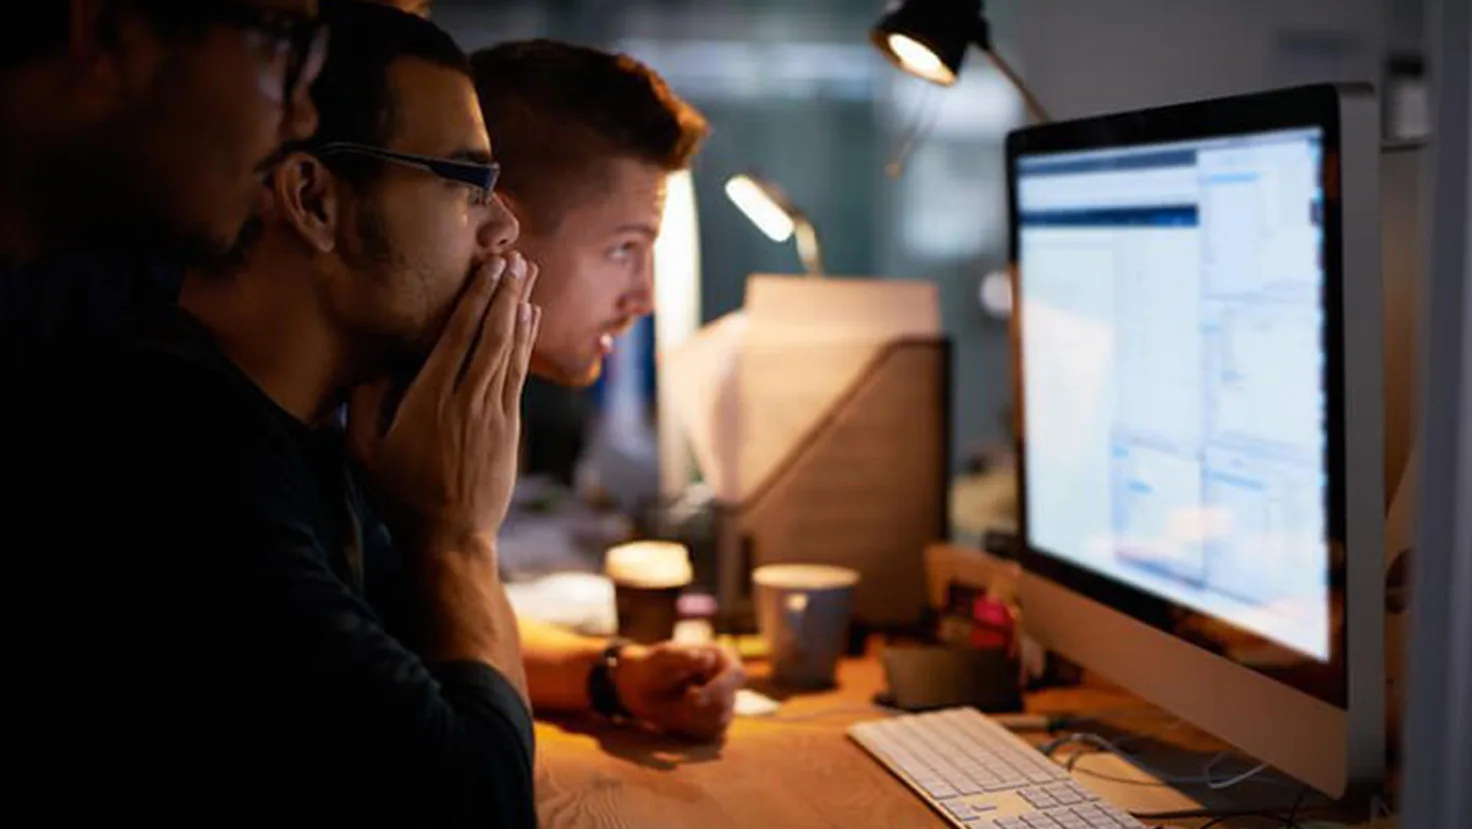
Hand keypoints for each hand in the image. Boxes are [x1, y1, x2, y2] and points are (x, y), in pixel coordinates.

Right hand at [347, 253, 540, 553]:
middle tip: (516, 257)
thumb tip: (375, 363)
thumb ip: (365, 404)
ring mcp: (494, 414)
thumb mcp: (362, 453)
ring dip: (520, 310)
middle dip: (504, 293)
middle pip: (491, 335)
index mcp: (429, 400)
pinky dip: (524, 344)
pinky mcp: (510, 428)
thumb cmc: (400, 495)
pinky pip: (518, 375)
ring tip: (528, 275)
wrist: (450, 538)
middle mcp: (467, 401)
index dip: (476, 298)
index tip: (488, 267)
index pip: (457, 337)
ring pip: (510, 351)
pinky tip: (528, 320)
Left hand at [613, 642, 745, 740]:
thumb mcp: (663, 658)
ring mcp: (726, 701)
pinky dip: (692, 729)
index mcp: (721, 657)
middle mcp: (728, 680)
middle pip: (727, 702)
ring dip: (692, 719)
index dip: (720, 688)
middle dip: (698, 707)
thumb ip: (683, 657)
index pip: (736, 674)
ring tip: (674, 706)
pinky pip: (712, 734)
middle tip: (676, 702)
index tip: (692, 698)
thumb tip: (707, 658)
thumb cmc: (652, 666)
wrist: (640, 688)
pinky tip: (678, 718)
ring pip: (720, 721)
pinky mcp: (717, 721)